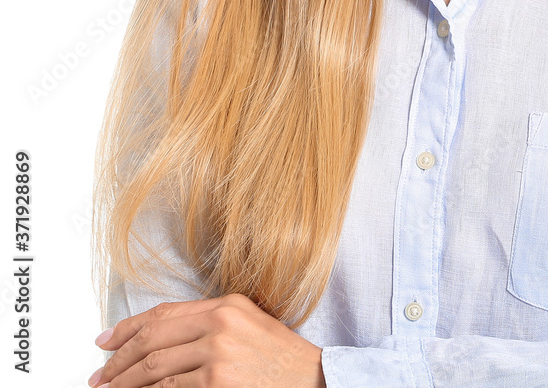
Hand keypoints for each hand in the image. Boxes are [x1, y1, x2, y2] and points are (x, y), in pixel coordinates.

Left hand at [87, 293, 325, 387]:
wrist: (312, 380)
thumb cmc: (280, 360)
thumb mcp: (248, 326)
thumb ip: (209, 325)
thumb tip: (159, 342)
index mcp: (226, 305)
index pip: (163, 314)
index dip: (127, 328)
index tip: (105, 342)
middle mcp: (220, 323)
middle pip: (152, 340)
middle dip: (117, 362)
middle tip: (99, 377)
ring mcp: (218, 354)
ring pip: (154, 370)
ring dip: (125, 385)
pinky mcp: (217, 382)